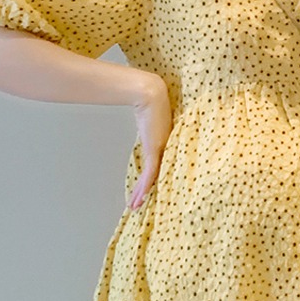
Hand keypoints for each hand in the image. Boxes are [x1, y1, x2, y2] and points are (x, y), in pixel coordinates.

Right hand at [126, 73, 171, 209]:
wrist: (151, 94)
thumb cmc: (151, 100)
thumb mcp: (148, 118)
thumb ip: (146, 124)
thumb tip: (140, 119)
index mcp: (164, 143)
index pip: (158, 167)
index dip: (151, 181)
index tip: (146, 191)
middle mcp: (164, 149)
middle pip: (155, 176)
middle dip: (145, 192)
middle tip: (139, 205)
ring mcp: (160, 150)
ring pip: (152, 178)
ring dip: (142, 194)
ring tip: (135, 206)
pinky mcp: (155, 149)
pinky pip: (150, 173)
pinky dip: (145, 186)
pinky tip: (140, 197)